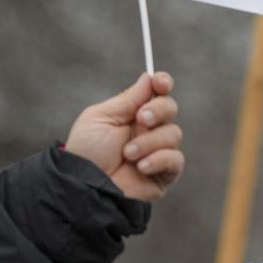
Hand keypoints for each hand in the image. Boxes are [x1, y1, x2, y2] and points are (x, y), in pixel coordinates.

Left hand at [65, 72, 183, 201]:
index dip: (163, 84)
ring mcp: (158, 152)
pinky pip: (176, 159)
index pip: (157, 93)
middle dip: (158, 111)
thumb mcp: (101, 118)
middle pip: (170, 108)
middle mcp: (148, 131)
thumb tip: (148, 78)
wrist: (86, 185)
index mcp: (133, 115)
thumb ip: (127, 99)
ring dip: (150, 142)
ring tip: (129, 154)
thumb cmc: (87, 152)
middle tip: (141, 119)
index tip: (160, 82)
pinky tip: (141, 167)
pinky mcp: (165, 174)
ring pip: (174, 134)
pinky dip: (159, 159)